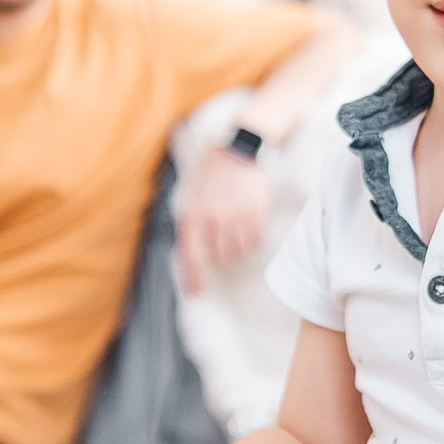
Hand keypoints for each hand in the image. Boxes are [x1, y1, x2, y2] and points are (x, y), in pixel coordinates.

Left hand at [174, 145, 269, 294]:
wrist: (238, 150)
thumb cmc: (212, 175)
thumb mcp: (191, 197)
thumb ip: (190, 225)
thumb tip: (188, 255)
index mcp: (192, 214)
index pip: (189, 255)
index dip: (192, 278)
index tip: (196, 293)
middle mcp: (212, 218)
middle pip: (217, 256)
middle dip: (218, 252)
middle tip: (222, 235)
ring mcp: (235, 216)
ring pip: (237, 251)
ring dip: (236, 246)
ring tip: (235, 228)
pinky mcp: (256, 212)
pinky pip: (255, 241)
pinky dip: (252, 239)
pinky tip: (249, 224)